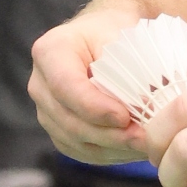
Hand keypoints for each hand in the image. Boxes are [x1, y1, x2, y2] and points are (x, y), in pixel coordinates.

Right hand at [27, 0, 151, 160]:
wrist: (102, 37)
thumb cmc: (113, 32)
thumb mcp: (121, 36)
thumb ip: (128, 68)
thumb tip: (146, 105)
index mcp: (50, 51)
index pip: (64, 86)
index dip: (93, 107)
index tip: (124, 117)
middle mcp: (39, 83)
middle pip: (67, 120)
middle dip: (108, 134)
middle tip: (144, 139)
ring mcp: (45, 109)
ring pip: (73, 140)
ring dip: (111, 147)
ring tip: (144, 145)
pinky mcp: (57, 129)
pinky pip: (79, 150)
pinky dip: (107, 153)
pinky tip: (132, 148)